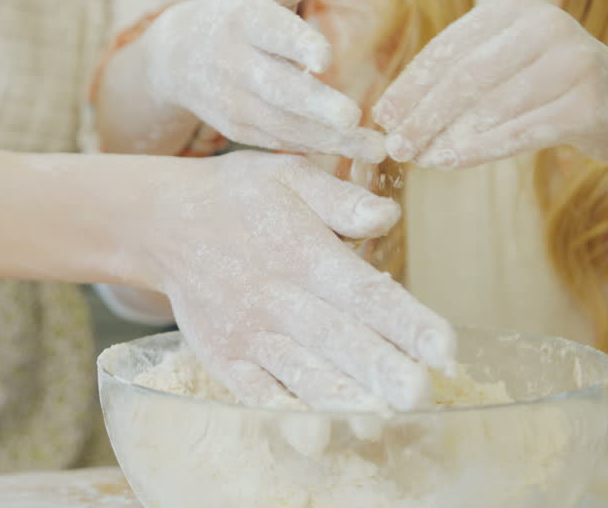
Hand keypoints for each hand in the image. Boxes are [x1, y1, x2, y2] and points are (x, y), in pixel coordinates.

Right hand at [140, 0, 386, 161]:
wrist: (176, 59)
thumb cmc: (237, 14)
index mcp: (243, 19)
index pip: (272, 32)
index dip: (297, 45)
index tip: (326, 59)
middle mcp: (234, 62)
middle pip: (277, 87)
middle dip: (314, 104)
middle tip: (353, 116)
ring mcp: (233, 100)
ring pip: (283, 123)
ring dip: (329, 138)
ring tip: (374, 149)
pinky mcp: (237, 129)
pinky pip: (278, 140)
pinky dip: (313, 148)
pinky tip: (351, 152)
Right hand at [141, 151, 454, 410]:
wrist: (163, 220)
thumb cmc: (239, 196)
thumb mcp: (288, 174)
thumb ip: (339, 198)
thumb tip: (387, 215)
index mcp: (304, 252)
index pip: (365, 291)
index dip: (407, 321)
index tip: (444, 348)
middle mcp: (278, 295)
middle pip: (338, 339)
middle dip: (381, 369)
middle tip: (419, 395)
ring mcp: (248, 331)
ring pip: (299, 371)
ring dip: (338, 398)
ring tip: (375, 421)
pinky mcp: (223, 356)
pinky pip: (255, 392)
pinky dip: (283, 414)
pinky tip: (313, 435)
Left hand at [373, 0, 607, 168]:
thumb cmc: (549, 83)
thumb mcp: (505, 62)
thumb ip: (456, 76)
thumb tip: (391, 114)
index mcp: (516, 7)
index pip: (450, 47)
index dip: (411, 84)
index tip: (382, 116)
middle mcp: (546, 25)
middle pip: (466, 76)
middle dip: (424, 114)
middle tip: (394, 146)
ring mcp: (572, 62)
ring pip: (491, 106)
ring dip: (446, 136)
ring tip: (417, 159)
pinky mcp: (588, 104)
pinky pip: (520, 132)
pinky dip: (479, 149)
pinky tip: (449, 162)